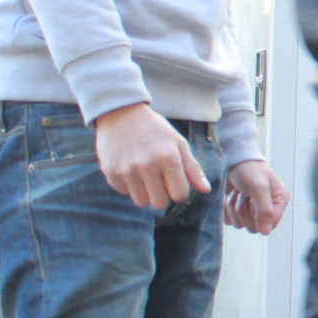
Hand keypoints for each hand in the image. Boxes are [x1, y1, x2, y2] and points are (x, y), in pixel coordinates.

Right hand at [94, 103, 209, 209]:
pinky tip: (130, 168)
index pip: (179, 195)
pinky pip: (123, 192)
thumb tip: (206, 189)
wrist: (120, 113)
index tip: (175, 182)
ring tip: (145, 175)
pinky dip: (128, 185)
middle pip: (160, 203)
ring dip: (145, 193)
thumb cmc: (154, 129)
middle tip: (160, 180)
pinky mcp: (111, 172)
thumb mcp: (178, 143)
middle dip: (163, 195)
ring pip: (141, 202)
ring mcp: (127, 170)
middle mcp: (147, 166)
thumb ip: (192, 168)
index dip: (180, 191)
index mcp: (168, 158)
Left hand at [225, 161, 290, 233]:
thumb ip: (265, 210)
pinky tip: (231, 195)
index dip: (260, 216)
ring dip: (235, 207)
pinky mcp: (236, 212)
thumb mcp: (259, 187)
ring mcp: (251, 212)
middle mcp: (268, 209)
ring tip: (238, 192)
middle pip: (255, 227)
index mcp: (280, 201)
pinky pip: (229, 221)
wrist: (232, 160)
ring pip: (240, 224)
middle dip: (245, 210)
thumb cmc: (250, 170)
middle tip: (245, 194)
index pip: (271, 224)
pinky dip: (226, 208)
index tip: (254, 201)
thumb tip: (266, 232)